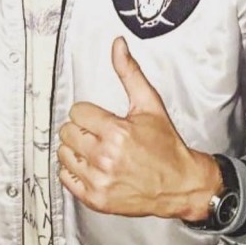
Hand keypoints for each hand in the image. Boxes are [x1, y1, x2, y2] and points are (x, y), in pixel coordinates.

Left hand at [58, 37, 219, 219]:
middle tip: (100, 135)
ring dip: (76, 150)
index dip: (89, 113)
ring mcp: (99, 180)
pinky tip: (92, 167)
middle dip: (82, 129)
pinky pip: (66, 177)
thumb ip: (129, 73)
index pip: (77, 112)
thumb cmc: (167, 146)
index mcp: (117, 132)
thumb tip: (118, 46)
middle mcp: (105, 157)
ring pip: (63, 153)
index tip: (102, 119)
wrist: (181, 184)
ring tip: (96, 150)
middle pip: (67, 132)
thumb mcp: (149, 105)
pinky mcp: (96, 198)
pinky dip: (75, 171)